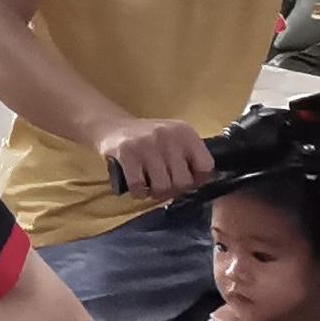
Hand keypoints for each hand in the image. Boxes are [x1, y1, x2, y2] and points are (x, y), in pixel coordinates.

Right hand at [98, 118, 218, 199]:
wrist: (114, 127)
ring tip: (151, 186)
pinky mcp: (127, 154)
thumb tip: (201, 183)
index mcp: (185, 132)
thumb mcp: (175, 139)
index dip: (198, 180)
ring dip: (156, 193)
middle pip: (183, 181)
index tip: (188, 181)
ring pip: (162, 187)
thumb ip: (190, 157)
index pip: (205, 166)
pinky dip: (138, 193)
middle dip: (174, 190)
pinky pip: (139, 187)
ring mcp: (147, 144)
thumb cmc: (149, 139)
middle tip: (165, 187)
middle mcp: (168, 136)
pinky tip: (137, 186)